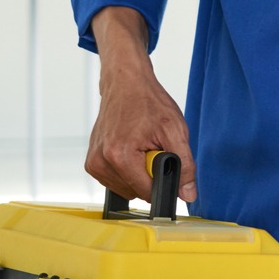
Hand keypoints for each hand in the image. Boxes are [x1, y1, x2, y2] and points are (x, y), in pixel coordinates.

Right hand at [84, 6, 196, 204]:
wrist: (125, 84)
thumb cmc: (148, 102)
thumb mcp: (175, 130)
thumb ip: (185, 165)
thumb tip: (188, 194)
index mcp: (120, 157)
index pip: (148, 193)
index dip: (164, 182)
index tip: (165, 162)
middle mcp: (101, 163)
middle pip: (136, 192)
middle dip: (149, 174)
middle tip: (152, 147)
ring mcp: (93, 163)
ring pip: (125, 188)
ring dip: (138, 172)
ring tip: (141, 146)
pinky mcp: (91, 163)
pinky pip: (115, 180)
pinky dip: (127, 169)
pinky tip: (130, 148)